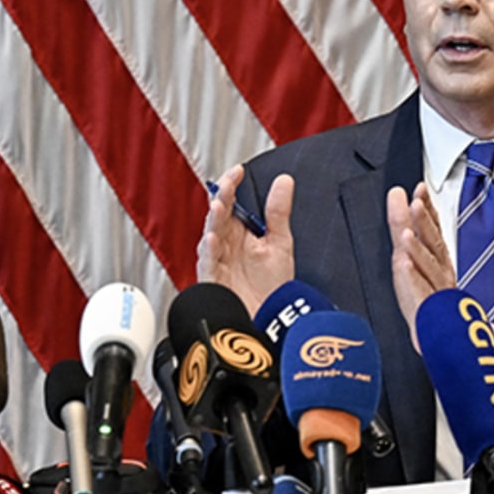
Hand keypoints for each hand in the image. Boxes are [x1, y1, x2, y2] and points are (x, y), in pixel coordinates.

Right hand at [196, 165, 294, 315]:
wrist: (274, 322)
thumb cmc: (274, 288)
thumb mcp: (280, 243)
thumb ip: (278, 212)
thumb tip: (284, 181)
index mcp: (238, 232)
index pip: (230, 202)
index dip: (231, 185)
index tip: (238, 171)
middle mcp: (226, 244)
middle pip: (218, 215)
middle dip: (221, 198)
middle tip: (227, 185)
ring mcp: (218, 261)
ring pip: (210, 234)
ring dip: (213, 221)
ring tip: (218, 206)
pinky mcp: (214, 280)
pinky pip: (208, 263)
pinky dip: (210, 250)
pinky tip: (213, 239)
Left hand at [387, 182, 456, 348]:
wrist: (441, 334)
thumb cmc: (426, 294)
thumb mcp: (415, 256)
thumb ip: (407, 226)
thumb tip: (397, 195)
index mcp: (437, 258)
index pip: (434, 229)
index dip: (428, 209)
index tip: (420, 189)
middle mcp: (439, 270)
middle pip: (433, 244)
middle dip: (425, 223)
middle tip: (416, 202)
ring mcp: (436, 289)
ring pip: (429, 266)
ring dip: (418, 249)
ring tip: (406, 234)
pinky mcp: (428, 307)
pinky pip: (421, 291)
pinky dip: (413, 278)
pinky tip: (404, 266)